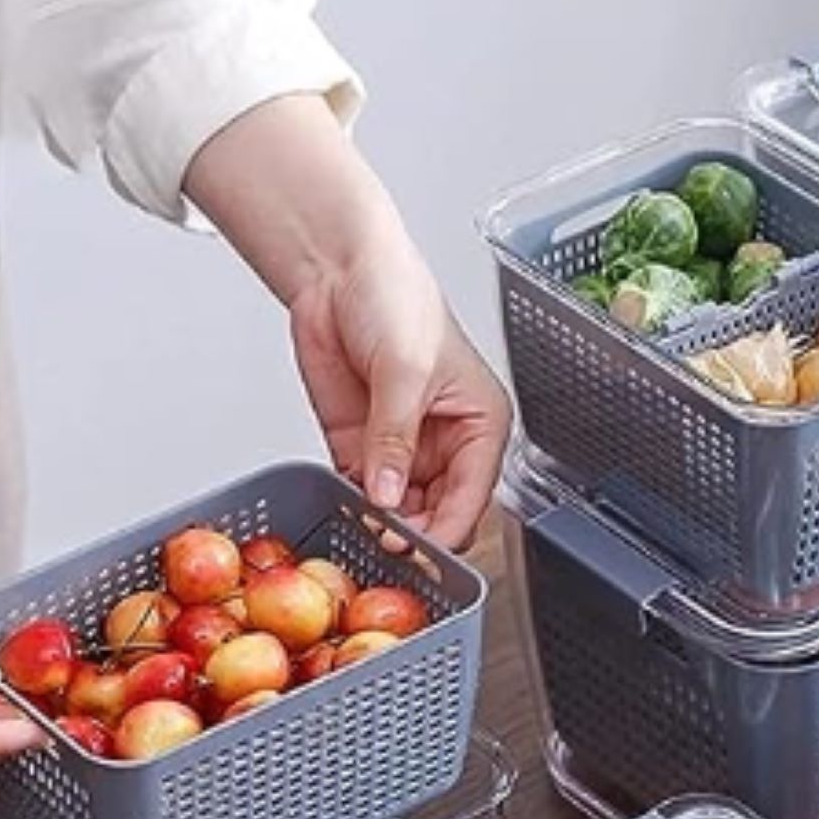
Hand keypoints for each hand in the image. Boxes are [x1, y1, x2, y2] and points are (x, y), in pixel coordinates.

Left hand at [290, 238, 509, 548]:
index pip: (473, 495)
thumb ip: (395, 437)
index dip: (447, 528)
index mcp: (480, 424)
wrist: (338, 271)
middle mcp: (446, 444)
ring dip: (383, 527)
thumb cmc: (396, 297)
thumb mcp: (405, 368)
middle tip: (387, 545)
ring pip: (401, 513)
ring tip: (365, 534)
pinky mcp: (362, 449)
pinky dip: (353, 509)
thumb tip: (388, 494)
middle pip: (439, 514)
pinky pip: (361, 495)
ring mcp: (402, 450)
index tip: (418, 547)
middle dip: (415, 534)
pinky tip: (347, 515)